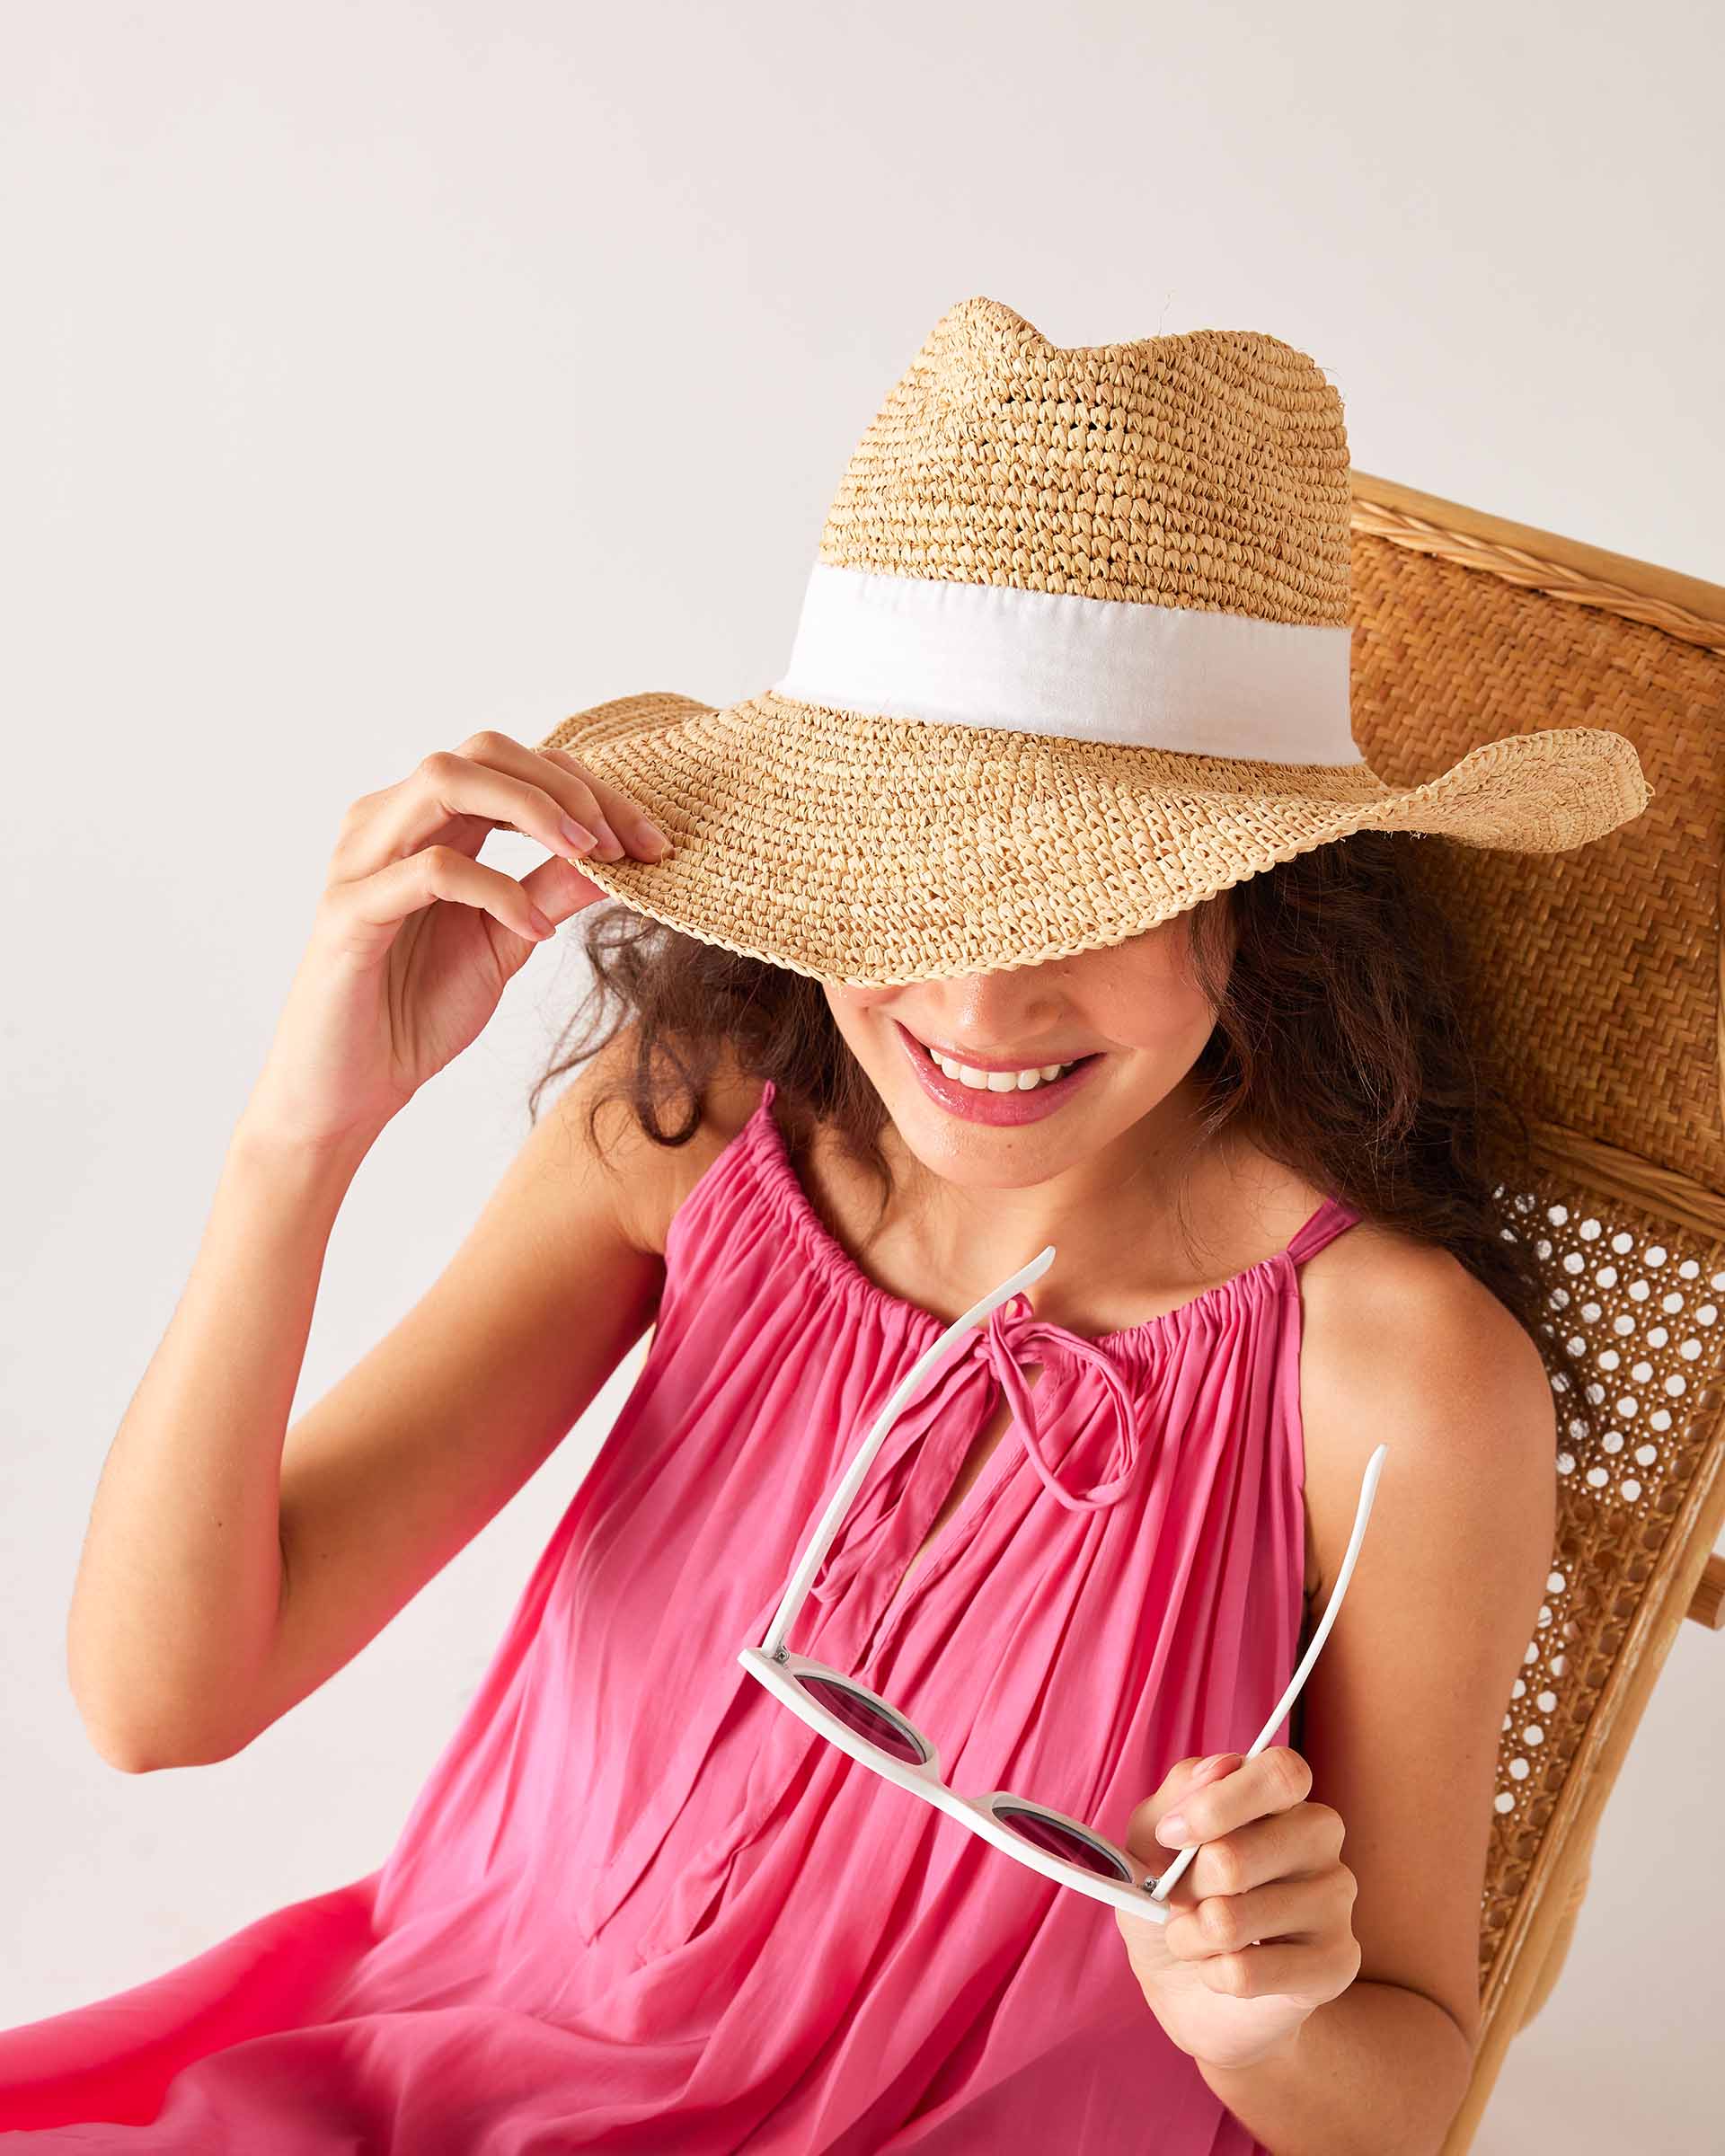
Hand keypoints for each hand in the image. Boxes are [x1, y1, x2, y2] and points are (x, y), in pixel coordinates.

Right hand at [241, 730, 672, 1152]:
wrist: (348, 1089)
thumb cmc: (417, 1009)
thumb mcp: (508, 941)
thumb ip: (554, 890)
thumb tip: (624, 854)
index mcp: (429, 823)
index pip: (516, 766)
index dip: (591, 790)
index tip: (652, 842)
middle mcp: (389, 821)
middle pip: (485, 750)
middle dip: (570, 788)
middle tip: (629, 844)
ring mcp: (363, 858)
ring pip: (446, 779)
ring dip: (533, 809)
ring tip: (590, 856)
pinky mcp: (350, 909)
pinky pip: (431, 871)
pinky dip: (497, 891)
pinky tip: (536, 931)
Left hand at [1113, 1747, 1360, 2072]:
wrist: (1186, 1983)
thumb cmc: (1176, 1894)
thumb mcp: (1153, 1835)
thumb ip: (1181, 1793)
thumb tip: (1218, 1768)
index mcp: (1280, 1794)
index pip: (1280, 1773)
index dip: (1219, 1804)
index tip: (1170, 1835)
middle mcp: (1319, 1837)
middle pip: (1234, 1857)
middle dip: (1182, 1889)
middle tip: (1172, 1901)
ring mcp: (1335, 1899)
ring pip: (1231, 1920)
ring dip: (1189, 1937)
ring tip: (1192, 1939)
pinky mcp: (1337, 1962)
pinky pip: (1248, 1973)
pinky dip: (1213, 1974)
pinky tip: (1222, 1970)